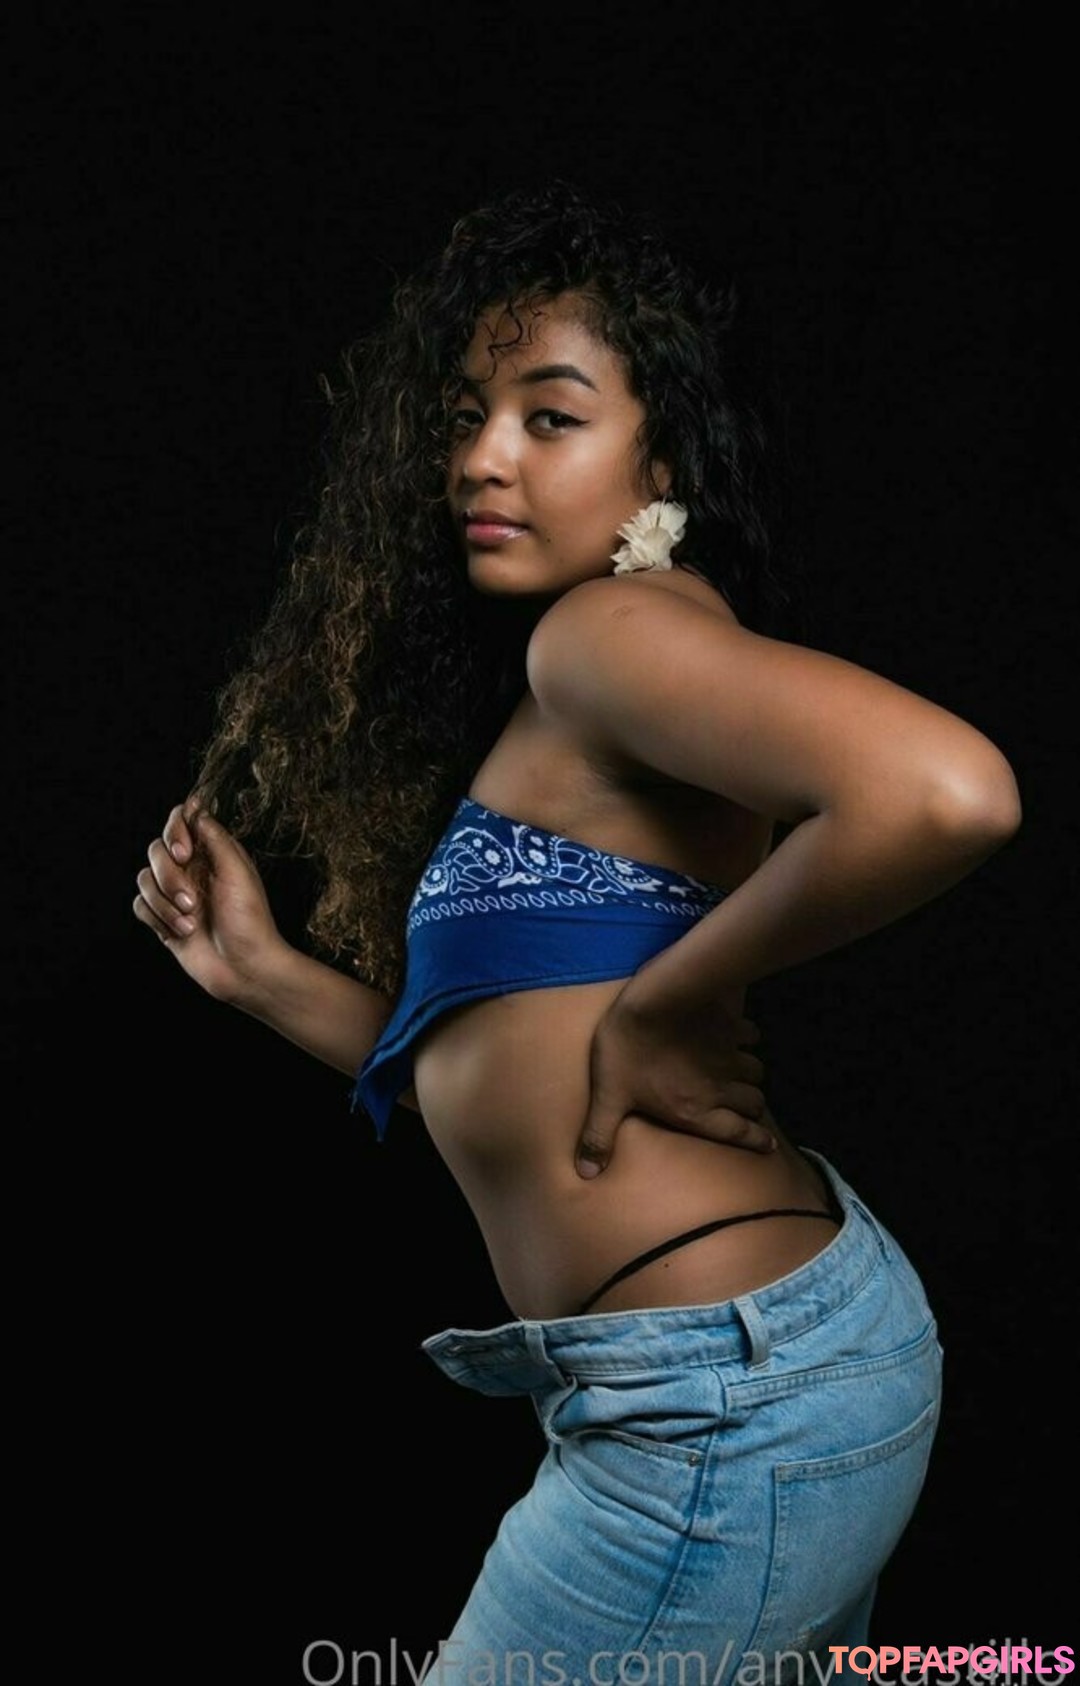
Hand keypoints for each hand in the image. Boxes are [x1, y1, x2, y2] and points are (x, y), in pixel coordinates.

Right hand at [133, 799, 286, 1005]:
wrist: (245, 968)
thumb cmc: (250, 921)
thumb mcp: (238, 873)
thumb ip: (215, 838)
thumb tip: (196, 808)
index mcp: (211, 853)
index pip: (180, 821)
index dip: (175, 831)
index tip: (185, 852)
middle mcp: (191, 870)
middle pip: (156, 851)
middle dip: (169, 876)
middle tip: (192, 900)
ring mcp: (175, 895)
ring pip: (144, 879)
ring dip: (164, 903)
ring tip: (191, 921)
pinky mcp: (163, 919)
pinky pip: (140, 905)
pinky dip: (157, 918)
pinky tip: (182, 932)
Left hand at [576, 988, 774, 1176]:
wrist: (654, 999)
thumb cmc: (629, 1050)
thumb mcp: (609, 1095)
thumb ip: (600, 1134)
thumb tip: (586, 1173)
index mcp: (695, 1111)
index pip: (736, 1133)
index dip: (755, 1140)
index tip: (768, 1145)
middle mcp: (720, 1088)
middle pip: (753, 1102)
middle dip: (752, 1107)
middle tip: (745, 1107)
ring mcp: (729, 1055)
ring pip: (755, 1071)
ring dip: (750, 1075)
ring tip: (739, 1074)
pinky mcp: (731, 1026)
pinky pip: (751, 1035)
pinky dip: (748, 1038)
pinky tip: (738, 1036)